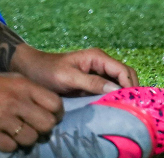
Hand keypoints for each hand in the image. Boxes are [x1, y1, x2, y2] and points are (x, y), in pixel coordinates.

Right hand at [0, 69, 62, 151]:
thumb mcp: (8, 77)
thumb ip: (27, 87)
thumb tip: (46, 101)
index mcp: (23, 86)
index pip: (54, 103)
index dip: (56, 113)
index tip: (52, 117)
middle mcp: (16, 102)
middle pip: (47, 124)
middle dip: (44, 129)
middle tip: (36, 128)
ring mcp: (2, 119)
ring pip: (30, 139)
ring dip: (27, 139)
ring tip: (19, 135)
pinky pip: (10, 147)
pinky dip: (10, 146)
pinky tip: (4, 139)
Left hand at [11, 45, 137, 95]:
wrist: (32, 69)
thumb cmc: (48, 71)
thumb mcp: (69, 77)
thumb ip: (92, 82)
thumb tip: (115, 89)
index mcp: (98, 57)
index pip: (123, 70)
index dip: (129, 84)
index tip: (131, 100)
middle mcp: (101, 62)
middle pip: (125, 74)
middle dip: (130, 88)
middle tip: (132, 106)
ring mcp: (97, 71)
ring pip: (119, 81)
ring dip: (123, 92)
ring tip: (125, 107)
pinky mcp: (92, 80)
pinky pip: (108, 87)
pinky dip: (113, 95)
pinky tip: (113, 105)